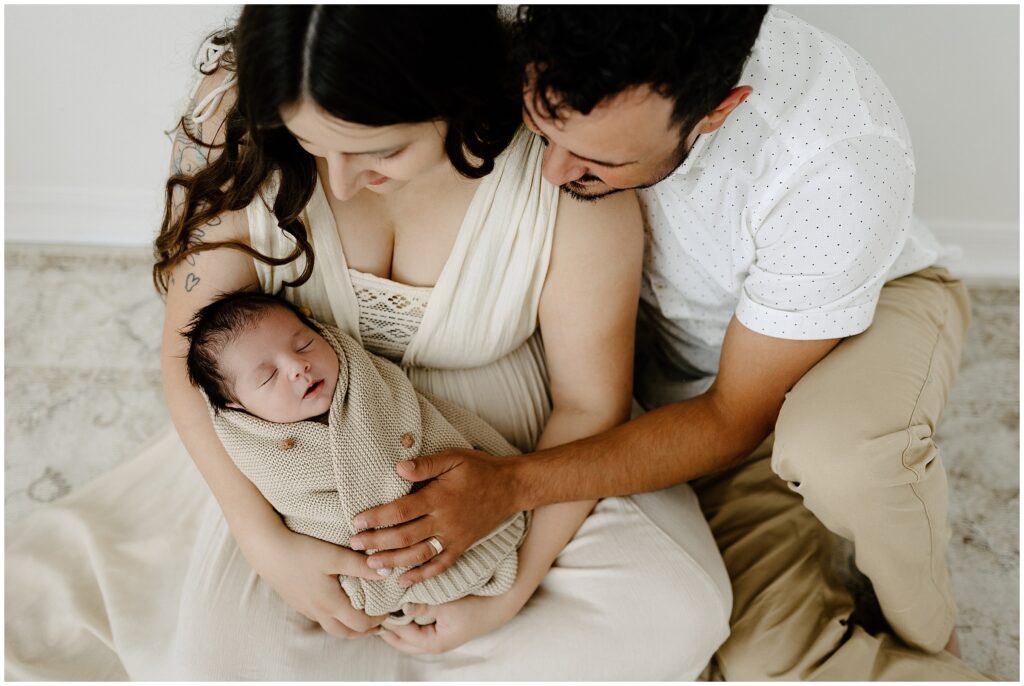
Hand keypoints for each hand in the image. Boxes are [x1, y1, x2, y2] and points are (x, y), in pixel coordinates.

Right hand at [243, 524, 388, 638]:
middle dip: (365, 629)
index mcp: (330, 604)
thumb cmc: (301, 551)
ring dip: (349, 625)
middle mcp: (318, 612)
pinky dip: (335, 616)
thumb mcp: (334, 556)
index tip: (388, 608)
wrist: (267, 550)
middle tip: (379, 617)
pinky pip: (320, 617)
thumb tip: (387, 572)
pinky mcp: (298, 602)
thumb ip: (361, 565)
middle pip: (347, 633)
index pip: (360, 624)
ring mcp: (306, 609)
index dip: (378, 620)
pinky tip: (338, 600)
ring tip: (361, 612)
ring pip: (332, 627)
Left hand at [350, 448, 518, 585]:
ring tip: (371, 565)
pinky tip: (403, 580)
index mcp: (439, 498)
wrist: (510, 488)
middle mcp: (445, 522)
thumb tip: (398, 467)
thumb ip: (425, 464)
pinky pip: (440, 566)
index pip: (401, 511)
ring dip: (393, 562)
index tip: (357, 521)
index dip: (377, 517)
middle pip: (405, 536)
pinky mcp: (461, 547)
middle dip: (377, 542)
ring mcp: (453, 538)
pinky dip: (421, 575)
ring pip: (419, 555)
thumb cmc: (479, 469)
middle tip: (354, 545)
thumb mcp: (454, 458)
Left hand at [377, 593, 521, 654]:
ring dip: (395, 623)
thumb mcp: (447, 603)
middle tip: (369, 611)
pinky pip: (416, 626)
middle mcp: (433, 644)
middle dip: (385, 628)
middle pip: (401, 640)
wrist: (501, 602)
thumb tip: (400, 605)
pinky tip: (398, 604)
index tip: (371, 605)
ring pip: (408, 635)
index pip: (400, 633)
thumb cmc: (476, 603)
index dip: (385, 619)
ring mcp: (437, 637)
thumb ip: (423, 605)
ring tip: (380, 607)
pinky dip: (406, 618)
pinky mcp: (440, 627)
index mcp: (434, 643)